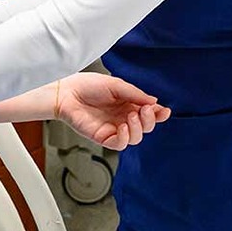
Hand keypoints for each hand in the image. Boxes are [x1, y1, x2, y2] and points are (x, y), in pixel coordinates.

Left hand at [55, 73, 169, 150]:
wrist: (67, 92)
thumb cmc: (87, 86)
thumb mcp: (117, 86)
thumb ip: (135, 94)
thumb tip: (155, 102)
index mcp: (128, 105)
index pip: (149, 114)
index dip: (159, 114)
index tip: (164, 111)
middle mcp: (123, 118)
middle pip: (146, 128)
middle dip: (150, 120)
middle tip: (145, 110)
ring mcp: (114, 129)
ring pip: (135, 139)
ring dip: (138, 129)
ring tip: (132, 116)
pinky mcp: (103, 137)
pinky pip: (120, 145)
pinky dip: (125, 138)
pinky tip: (123, 127)